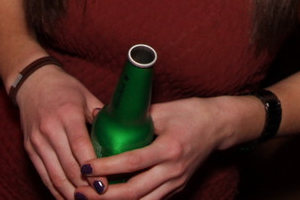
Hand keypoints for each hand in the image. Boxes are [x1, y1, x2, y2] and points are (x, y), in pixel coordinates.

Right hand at [16, 65, 103, 198]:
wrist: (33, 82)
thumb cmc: (65, 88)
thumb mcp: (87, 96)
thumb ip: (102, 116)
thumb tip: (124, 133)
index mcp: (68, 114)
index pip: (80, 147)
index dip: (93, 169)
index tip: (105, 185)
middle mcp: (50, 129)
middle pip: (68, 166)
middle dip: (85, 186)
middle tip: (102, 197)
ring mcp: (37, 141)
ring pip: (55, 175)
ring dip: (71, 193)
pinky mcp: (30, 149)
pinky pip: (44, 175)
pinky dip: (56, 189)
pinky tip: (69, 198)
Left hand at [77, 97, 232, 198]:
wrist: (219, 126)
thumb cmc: (190, 113)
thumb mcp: (163, 110)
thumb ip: (134, 116)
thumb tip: (99, 115)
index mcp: (169, 148)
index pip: (132, 163)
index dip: (107, 168)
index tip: (86, 166)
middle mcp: (173, 170)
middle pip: (134, 192)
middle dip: (104, 195)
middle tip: (80, 190)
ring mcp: (176, 182)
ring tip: (91, 198)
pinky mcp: (177, 188)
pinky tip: (112, 199)